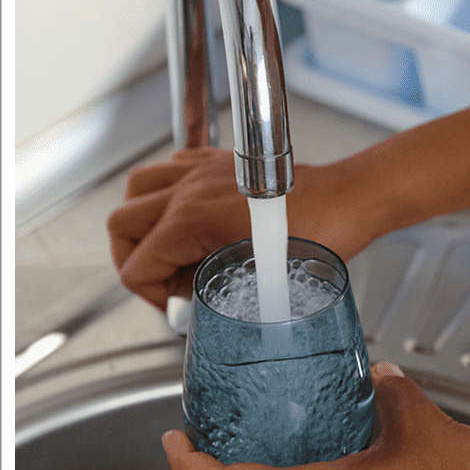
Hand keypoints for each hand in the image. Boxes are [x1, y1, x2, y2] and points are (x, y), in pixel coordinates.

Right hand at [108, 146, 379, 310]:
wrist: (345, 201)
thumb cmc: (316, 235)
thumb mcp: (254, 280)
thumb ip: (208, 290)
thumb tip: (187, 303)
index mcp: (190, 219)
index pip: (136, 264)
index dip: (152, 295)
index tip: (178, 307)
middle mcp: (189, 189)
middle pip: (123, 224)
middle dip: (133, 260)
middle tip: (161, 283)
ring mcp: (203, 171)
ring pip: (139, 189)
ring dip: (142, 222)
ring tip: (164, 248)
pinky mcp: (219, 162)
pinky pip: (171, 168)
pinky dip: (165, 192)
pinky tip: (185, 215)